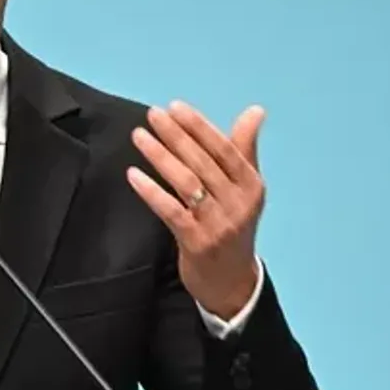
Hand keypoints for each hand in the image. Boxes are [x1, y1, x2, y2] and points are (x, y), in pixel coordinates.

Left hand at [126, 101, 265, 319]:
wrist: (231, 283)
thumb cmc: (233, 227)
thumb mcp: (244, 190)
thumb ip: (243, 150)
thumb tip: (256, 110)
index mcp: (251, 186)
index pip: (225, 149)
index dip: (199, 127)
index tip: (175, 107)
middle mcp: (238, 203)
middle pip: (203, 163)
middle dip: (176, 136)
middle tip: (153, 115)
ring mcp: (218, 224)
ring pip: (186, 183)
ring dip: (161, 157)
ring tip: (139, 137)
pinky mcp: (196, 242)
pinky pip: (171, 211)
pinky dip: (151, 191)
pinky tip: (134, 175)